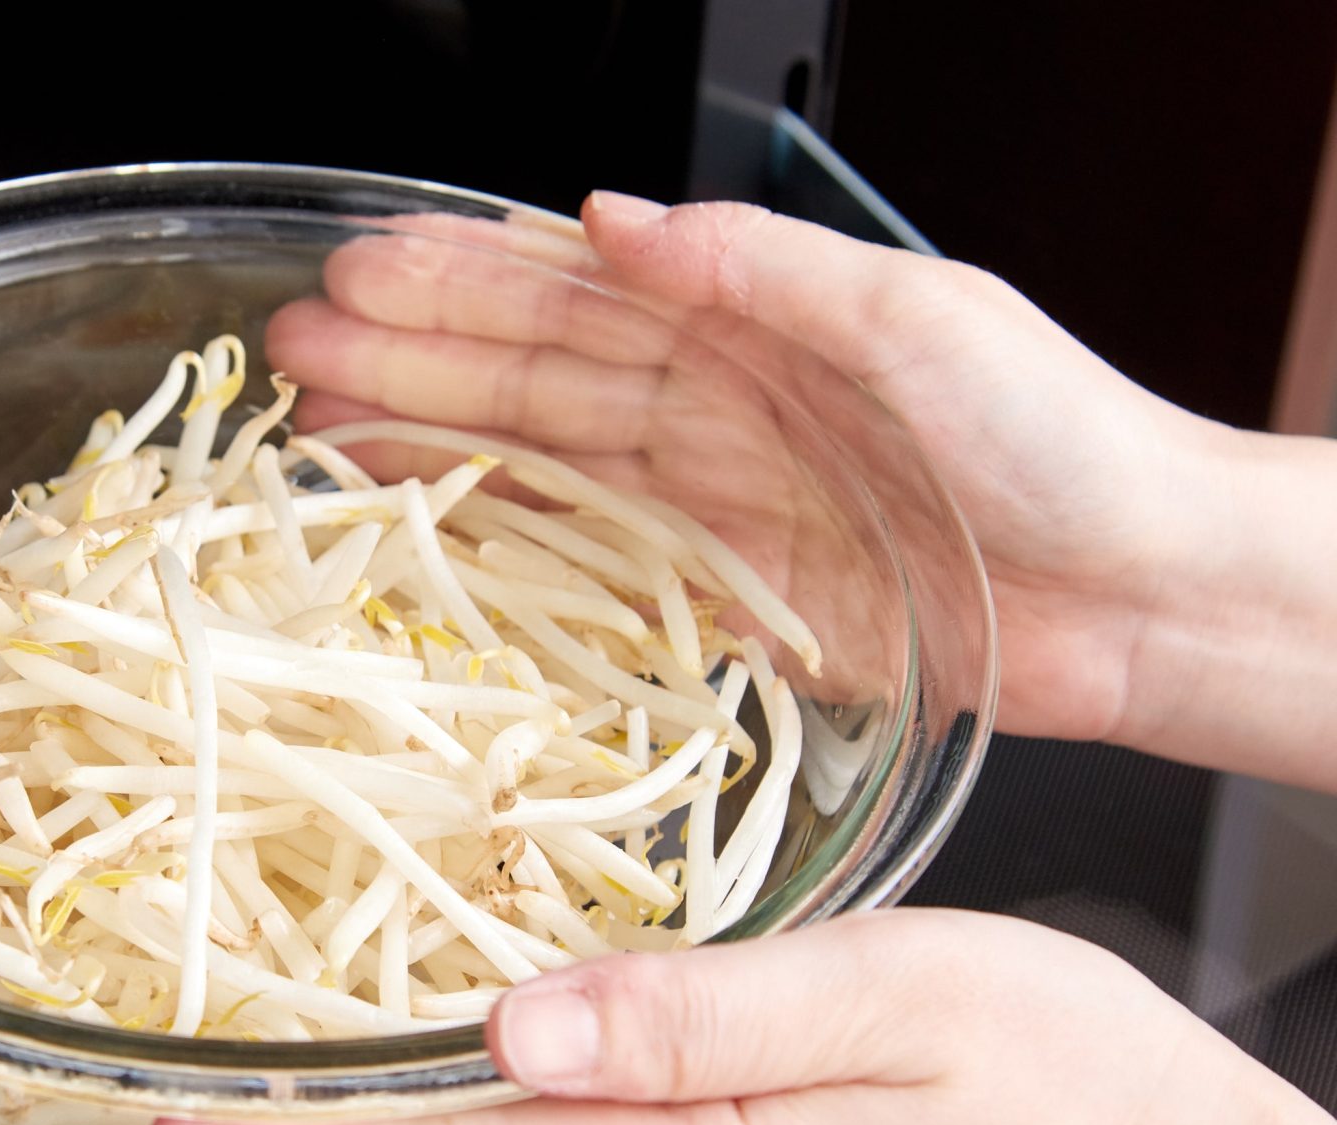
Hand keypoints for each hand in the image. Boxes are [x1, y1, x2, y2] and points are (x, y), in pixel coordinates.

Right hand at [267, 193, 1332, 769]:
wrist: (1139, 596)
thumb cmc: (1058, 442)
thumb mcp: (914, 316)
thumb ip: (758, 271)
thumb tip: (614, 220)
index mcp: (754, 325)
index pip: (578, 292)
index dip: (464, 278)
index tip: (362, 269)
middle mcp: (715, 409)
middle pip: (531, 373)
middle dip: (409, 354)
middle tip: (290, 350)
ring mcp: (707, 505)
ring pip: (536, 460)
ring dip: (424, 437)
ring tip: (315, 424)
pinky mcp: (717, 599)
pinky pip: (581, 558)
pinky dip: (496, 535)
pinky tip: (416, 514)